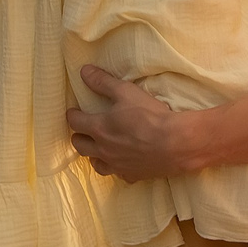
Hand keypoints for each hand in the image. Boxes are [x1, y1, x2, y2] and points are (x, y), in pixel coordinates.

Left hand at [67, 65, 200, 180]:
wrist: (175, 143)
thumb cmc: (149, 115)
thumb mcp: (126, 91)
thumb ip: (103, 82)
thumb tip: (84, 71)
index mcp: (99, 128)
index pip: (75, 122)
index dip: (72, 116)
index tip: (73, 112)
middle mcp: (103, 150)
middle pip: (80, 146)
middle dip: (78, 136)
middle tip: (83, 130)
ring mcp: (116, 165)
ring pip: (95, 163)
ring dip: (93, 155)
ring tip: (97, 148)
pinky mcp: (132, 175)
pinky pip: (117, 174)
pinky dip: (116, 167)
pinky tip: (121, 163)